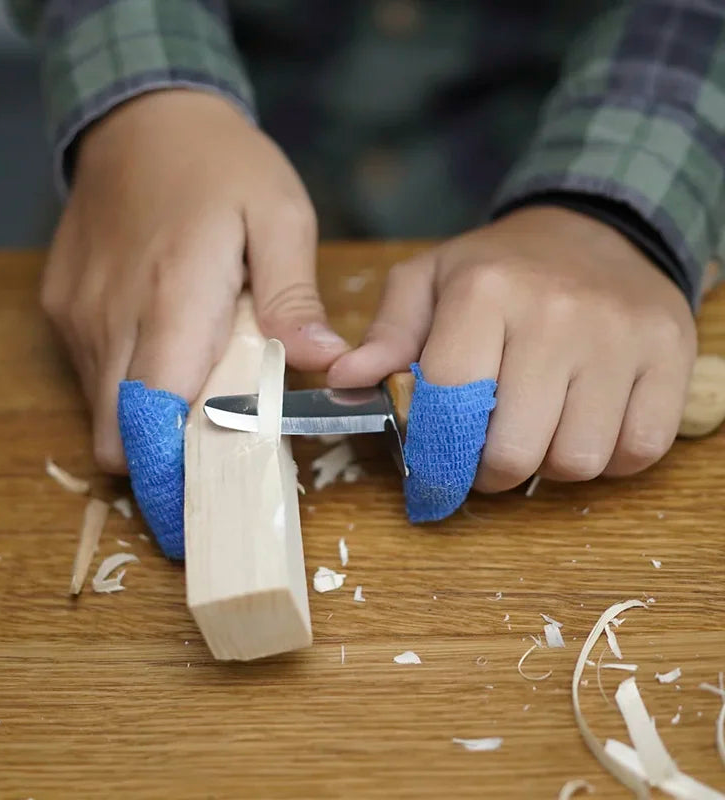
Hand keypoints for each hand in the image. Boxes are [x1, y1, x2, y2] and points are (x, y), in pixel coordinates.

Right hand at [41, 90, 347, 472]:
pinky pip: (91, 374)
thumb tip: (325, 363)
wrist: (143, 118)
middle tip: (212, 453)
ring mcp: (77, 314)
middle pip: (117, 436)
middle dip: (161, 460)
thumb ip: (294, 296)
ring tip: (198, 393)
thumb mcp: (279, 216)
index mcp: (173, 300)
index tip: (204, 500)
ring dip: (147, 421)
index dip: (172, 474)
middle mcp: (111, 317)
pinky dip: (127, 385)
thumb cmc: (223, 166)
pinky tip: (167, 353)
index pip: (152, 420)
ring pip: (101, 411)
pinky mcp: (63, 307)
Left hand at [329, 206, 696, 489]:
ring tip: (538, 432)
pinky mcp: (670, 356)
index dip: (435, 453)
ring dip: (549, 467)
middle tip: (486, 454)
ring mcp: (621, 337)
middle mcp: (556, 315)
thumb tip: (342, 380)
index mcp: (485, 293)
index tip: (434, 468)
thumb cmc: (501, 267)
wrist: (596, 230)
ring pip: (578, 462)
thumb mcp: (429, 281)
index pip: (449, 407)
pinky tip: (585, 425)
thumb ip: (386, 335)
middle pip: (513, 451)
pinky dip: (609, 458)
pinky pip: (638, 451)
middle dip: (490, 472)